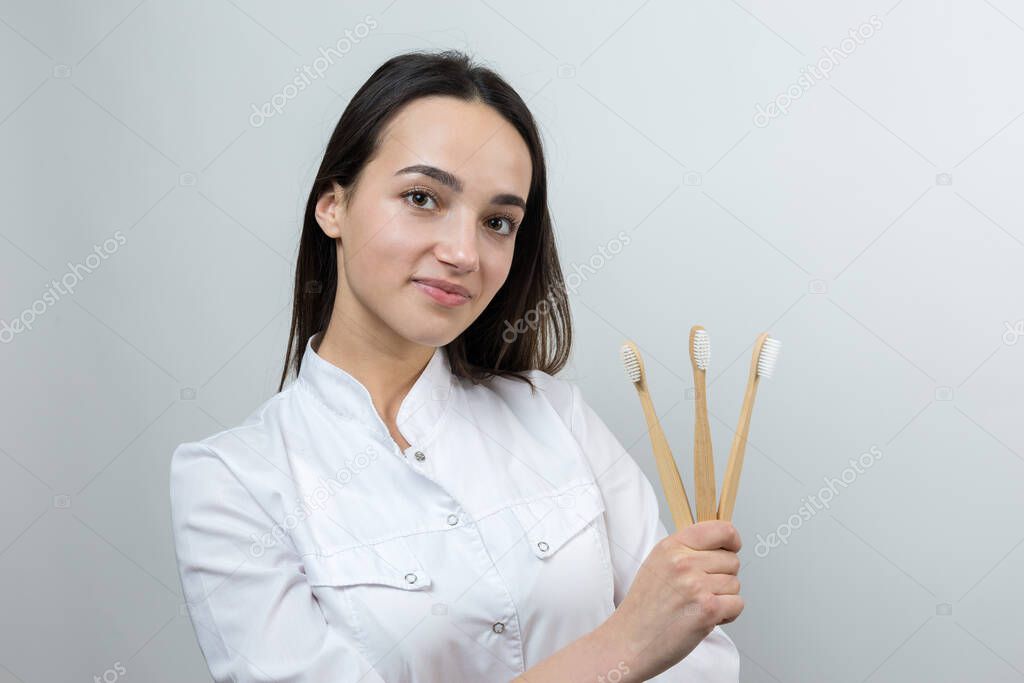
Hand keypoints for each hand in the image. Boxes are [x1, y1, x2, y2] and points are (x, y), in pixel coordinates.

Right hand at [603, 520, 743, 678]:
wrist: (629, 641)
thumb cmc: (644, 608)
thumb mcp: (657, 564)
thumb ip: (686, 550)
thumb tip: (720, 544)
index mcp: (671, 546)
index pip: (721, 529)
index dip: (732, 540)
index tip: (731, 548)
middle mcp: (683, 562)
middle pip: (732, 560)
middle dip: (723, 576)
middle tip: (700, 590)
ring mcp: (696, 585)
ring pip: (735, 584)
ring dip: (723, 598)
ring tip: (697, 606)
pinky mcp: (707, 609)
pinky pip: (737, 604)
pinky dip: (727, 615)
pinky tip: (704, 618)